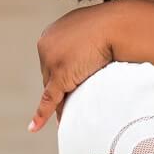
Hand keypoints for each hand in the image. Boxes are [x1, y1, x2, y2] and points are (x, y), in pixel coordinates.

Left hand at [30, 2, 123, 130]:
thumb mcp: (91, 32)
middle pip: (50, 76)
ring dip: (62, 101)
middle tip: (79, 95)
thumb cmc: (111, 26)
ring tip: (74, 112)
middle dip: (63, 87)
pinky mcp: (60, 76)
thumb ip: (82, 44)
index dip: (64, 74)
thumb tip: (84, 60)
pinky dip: (42, 114)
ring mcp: (51, 61)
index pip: (52, 61)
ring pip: (52, 89)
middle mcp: (46, 45)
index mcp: (51, 32)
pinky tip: (34, 127)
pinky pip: (50, 99)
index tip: (74, 81)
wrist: (118, 26)